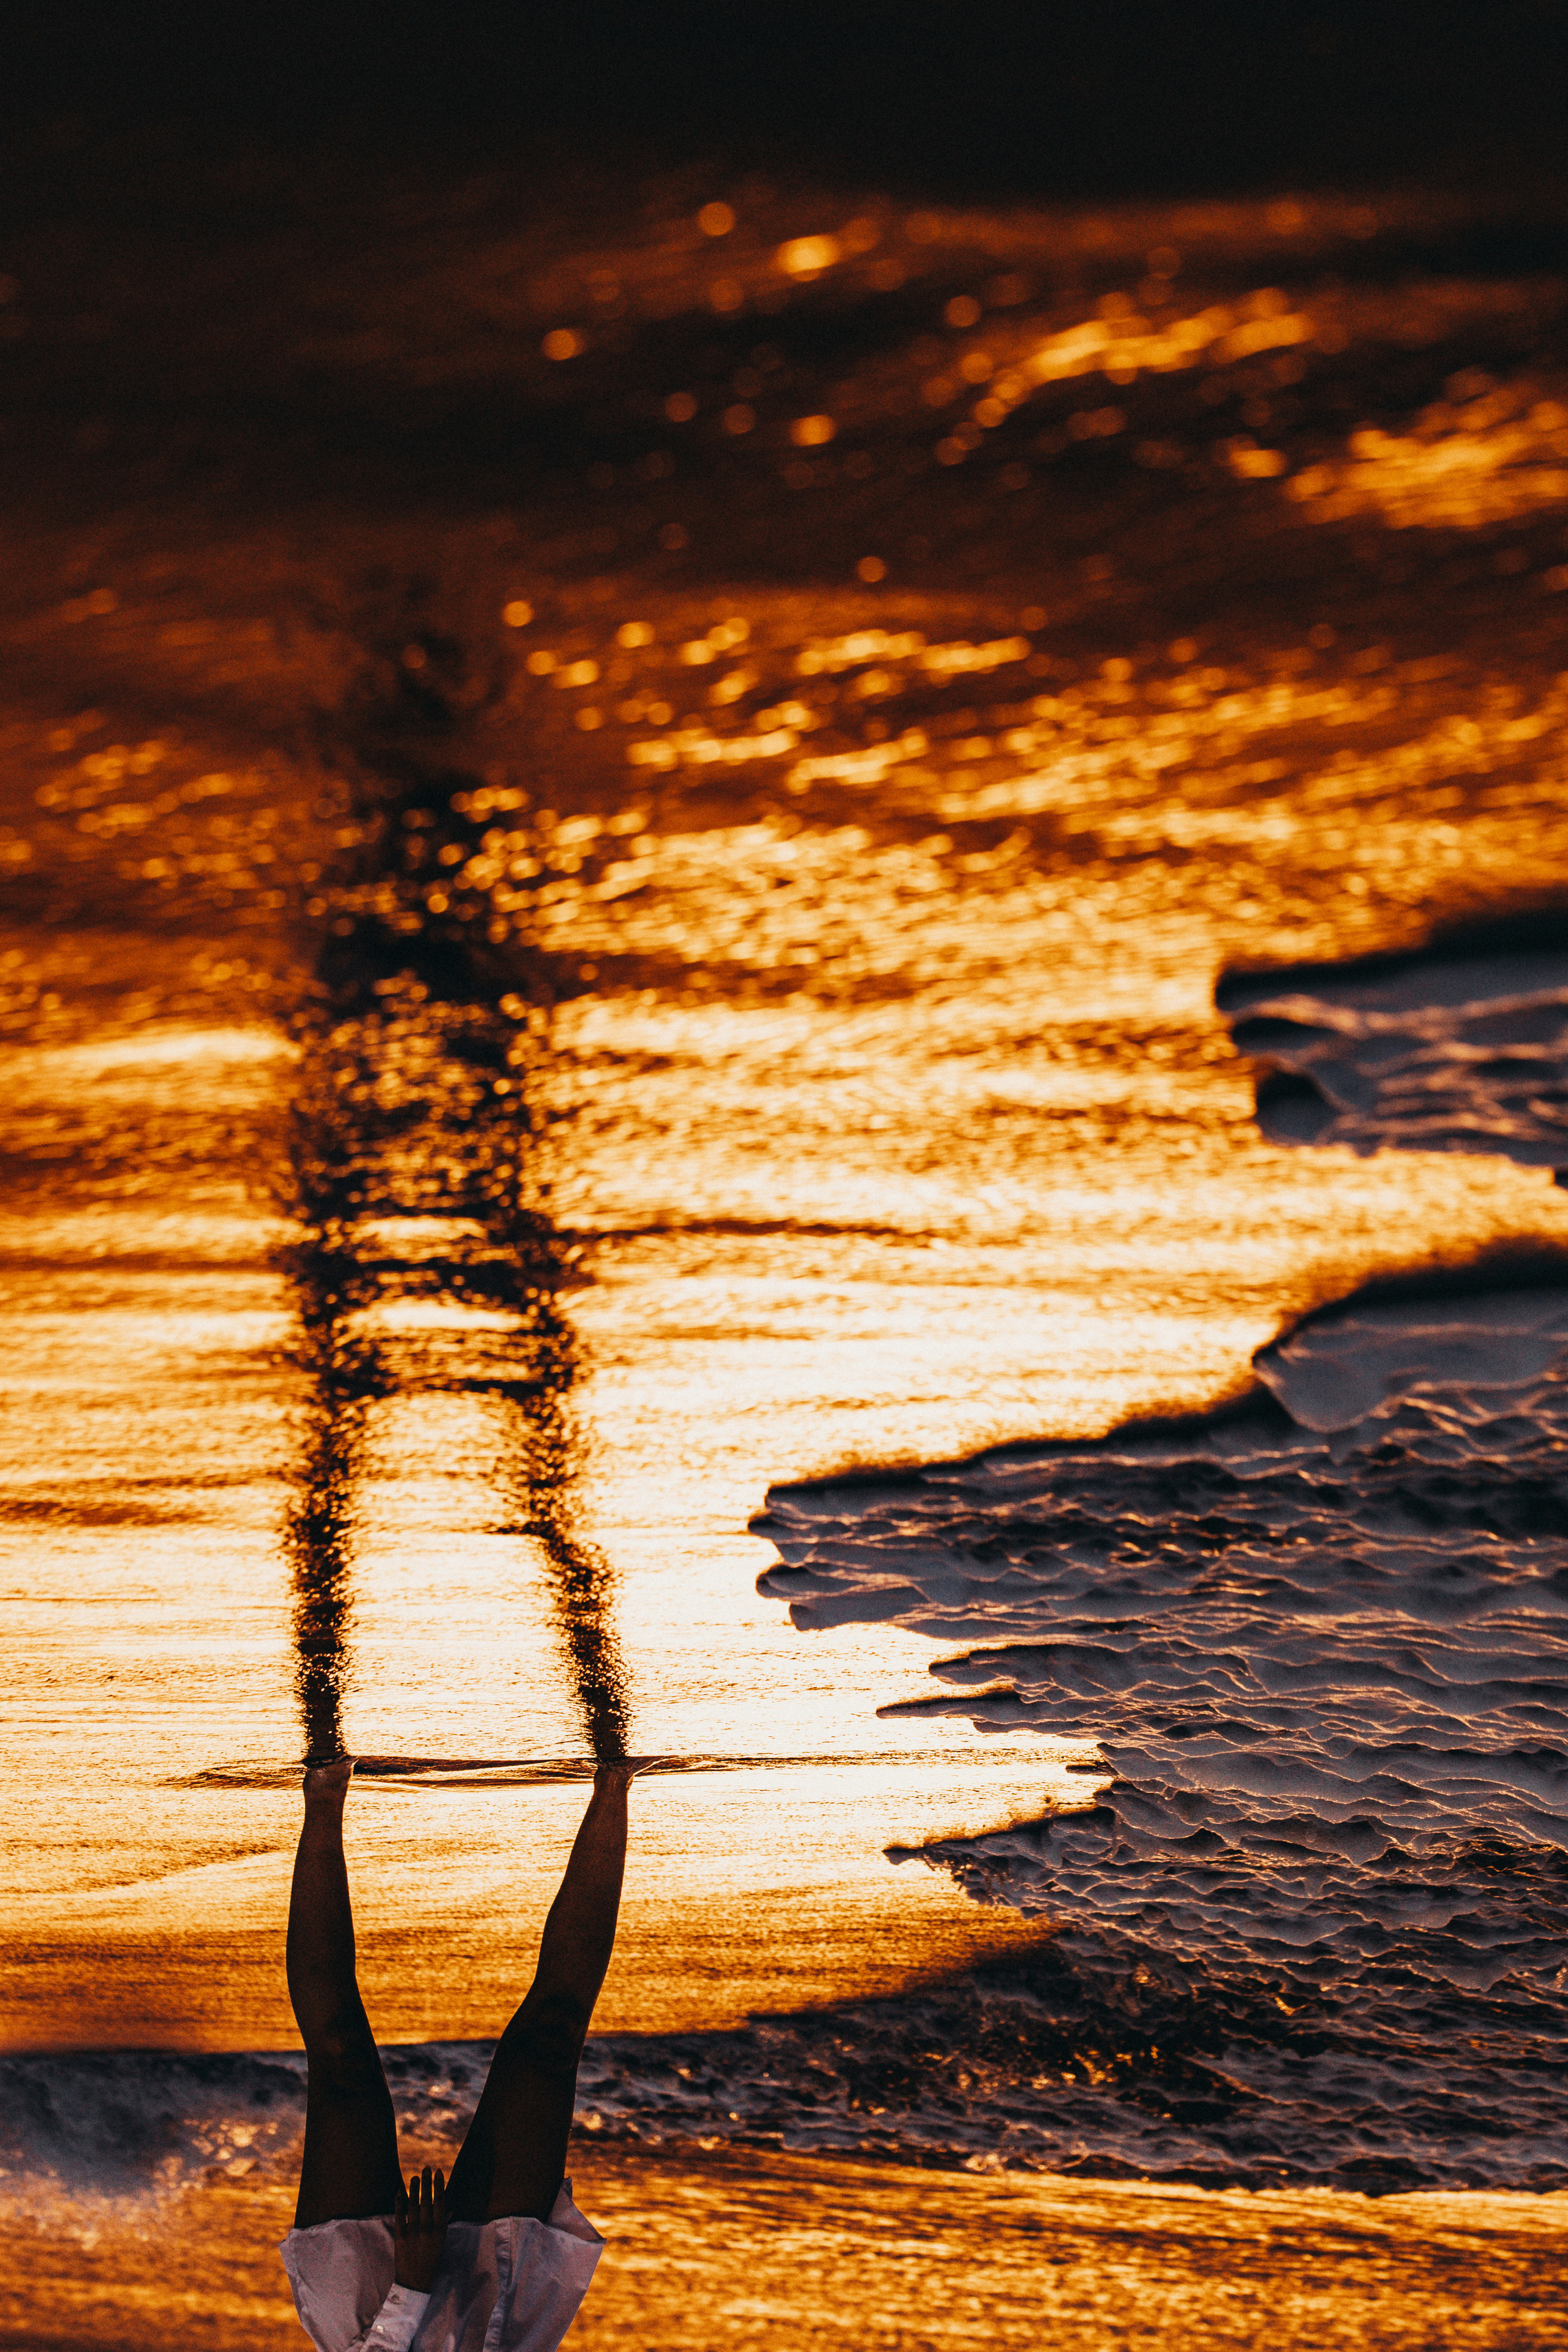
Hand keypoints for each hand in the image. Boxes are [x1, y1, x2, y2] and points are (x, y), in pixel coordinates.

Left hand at [393, 2165, 447, 2291]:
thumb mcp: (441, 2243)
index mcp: (440, 2231)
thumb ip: (442, 2225)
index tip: (438, 2172)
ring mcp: (413, 2233)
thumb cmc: (431, 2262)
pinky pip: (399, 2216)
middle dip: (427, 2183)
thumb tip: (448, 2208)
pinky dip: (399, 2203)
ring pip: (413, 2206)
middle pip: (427, 2201)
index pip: (440, 2202)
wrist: (414, 2283)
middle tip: (426, 2167)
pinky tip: (399, 2191)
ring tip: (415, 2176)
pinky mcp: (400, 2237)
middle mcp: (427, 2230)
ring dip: (414, 2189)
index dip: (439, 2185)